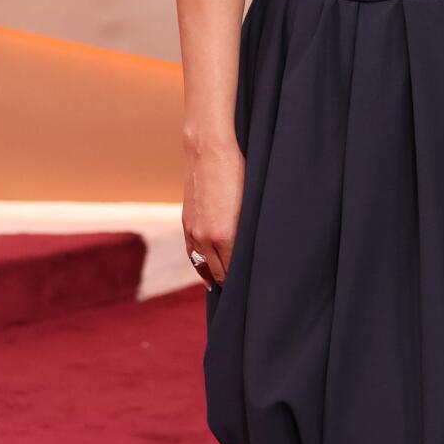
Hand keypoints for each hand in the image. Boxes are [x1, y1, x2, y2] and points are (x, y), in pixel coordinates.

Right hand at [182, 138, 244, 290]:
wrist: (208, 150)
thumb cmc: (238, 172)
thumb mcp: (251, 204)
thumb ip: (249, 231)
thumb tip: (257, 250)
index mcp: (225, 235)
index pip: (235, 271)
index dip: (244, 282)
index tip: (255, 288)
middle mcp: (206, 238)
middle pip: (219, 273)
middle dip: (231, 283)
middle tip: (245, 293)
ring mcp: (193, 231)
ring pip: (203, 266)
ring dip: (214, 276)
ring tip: (226, 288)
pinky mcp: (186, 222)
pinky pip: (191, 253)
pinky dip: (199, 266)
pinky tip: (206, 275)